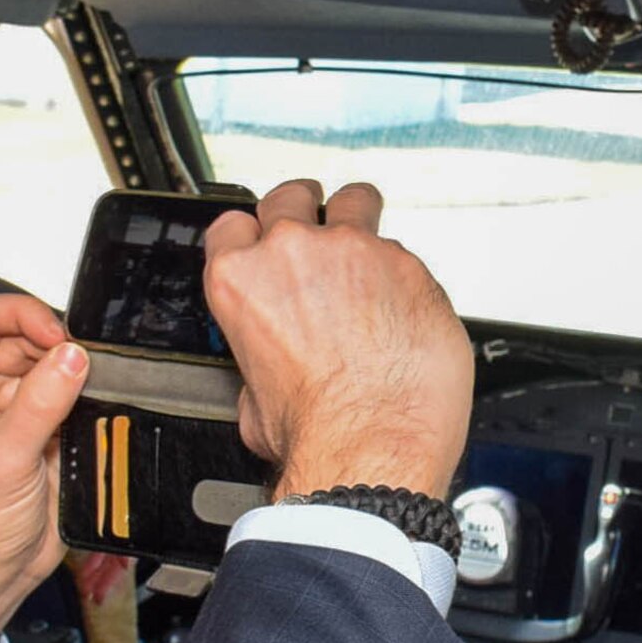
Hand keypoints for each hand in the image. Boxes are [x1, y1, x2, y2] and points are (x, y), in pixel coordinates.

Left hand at [0, 292, 86, 642]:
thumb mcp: (3, 459)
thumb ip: (40, 403)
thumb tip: (72, 357)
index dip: (20, 314)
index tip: (56, 335)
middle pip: (19, 329)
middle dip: (53, 343)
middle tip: (81, 364)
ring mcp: (6, 397)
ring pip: (47, 354)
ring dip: (71, 366)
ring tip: (84, 390)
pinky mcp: (39, 416)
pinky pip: (67, 383)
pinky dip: (82, 389)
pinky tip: (88, 405)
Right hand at [204, 180, 471, 499]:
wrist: (370, 447)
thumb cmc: (315, 432)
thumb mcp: (252, 402)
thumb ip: (257, 363)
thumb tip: (269, 373)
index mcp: (240, 280)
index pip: (232, 225)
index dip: (251, 237)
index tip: (264, 249)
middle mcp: (293, 253)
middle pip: (291, 196)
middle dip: (304, 213)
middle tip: (317, 238)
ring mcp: (355, 251)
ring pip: (356, 201)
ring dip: (359, 220)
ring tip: (369, 255)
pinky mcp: (409, 265)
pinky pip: (403, 253)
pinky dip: (403, 276)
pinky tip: (404, 310)